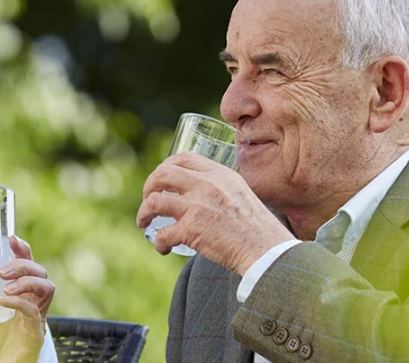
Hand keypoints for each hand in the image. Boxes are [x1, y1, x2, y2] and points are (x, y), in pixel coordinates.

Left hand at [0, 235, 51, 362]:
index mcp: (22, 296)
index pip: (30, 267)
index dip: (24, 250)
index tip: (11, 239)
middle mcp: (34, 304)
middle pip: (41, 273)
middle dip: (23, 264)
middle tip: (1, 270)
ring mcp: (37, 319)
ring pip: (47, 288)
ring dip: (26, 281)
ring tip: (4, 286)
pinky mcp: (36, 334)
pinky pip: (34, 312)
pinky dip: (19, 303)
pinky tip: (3, 301)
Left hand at [136, 152, 295, 273]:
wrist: (265, 249)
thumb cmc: (257, 228)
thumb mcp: (241, 194)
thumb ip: (221, 189)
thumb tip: (200, 193)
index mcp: (219, 174)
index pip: (184, 158)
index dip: (166, 167)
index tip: (161, 180)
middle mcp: (206, 185)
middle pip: (162, 174)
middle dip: (148, 187)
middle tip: (148, 199)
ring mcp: (196, 206)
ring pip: (154, 201)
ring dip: (143, 213)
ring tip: (144, 223)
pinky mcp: (191, 229)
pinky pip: (162, 234)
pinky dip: (158, 243)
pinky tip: (163, 248)